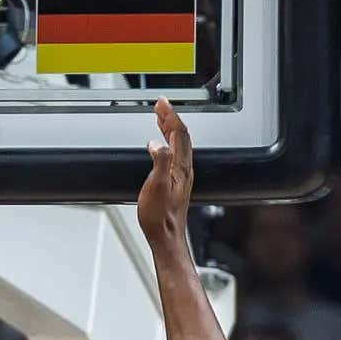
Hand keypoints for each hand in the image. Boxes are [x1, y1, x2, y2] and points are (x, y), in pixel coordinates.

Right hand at [136, 98, 194, 239]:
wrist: (165, 236)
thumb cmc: (160, 216)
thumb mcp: (156, 186)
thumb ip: (159, 161)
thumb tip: (156, 144)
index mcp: (180, 166)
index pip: (179, 133)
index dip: (170, 115)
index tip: (161, 103)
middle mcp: (184, 169)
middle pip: (181, 135)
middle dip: (170, 117)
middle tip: (160, 106)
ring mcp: (181, 175)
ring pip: (178, 144)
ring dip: (169, 128)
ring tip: (160, 118)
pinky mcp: (176, 182)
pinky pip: (174, 154)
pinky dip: (167, 142)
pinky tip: (159, 144)